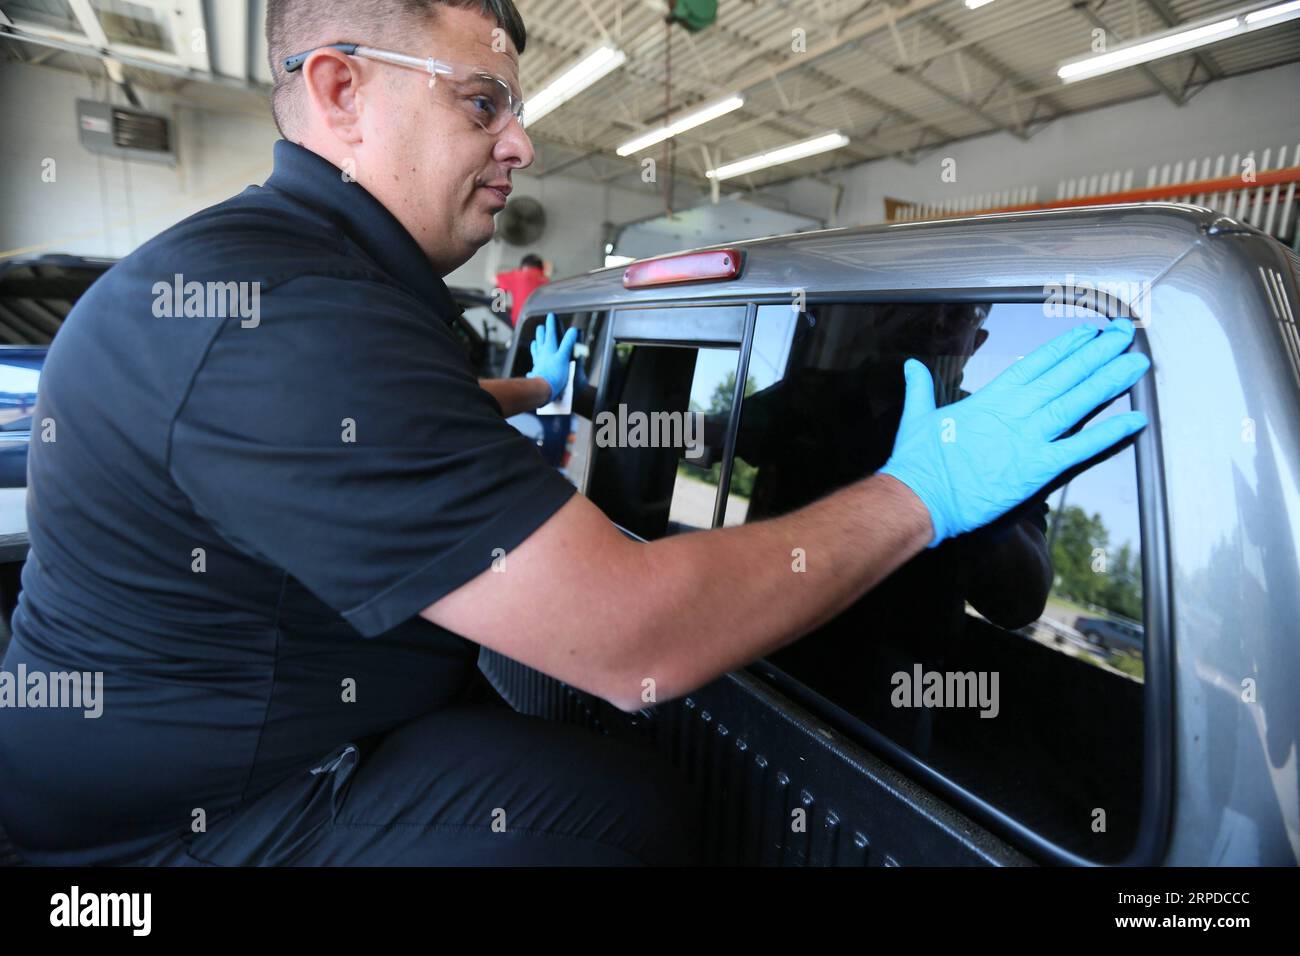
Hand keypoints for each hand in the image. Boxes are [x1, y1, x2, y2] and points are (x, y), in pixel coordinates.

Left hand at [526, 312, 577, 401]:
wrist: (543, 389)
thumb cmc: (555, 374)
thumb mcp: (564, 357)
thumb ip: (568, 343)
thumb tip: (572, 330)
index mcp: (549, 348)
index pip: (550, 332)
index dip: (551, 323)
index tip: (551, 315)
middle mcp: (542, 353)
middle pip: (540, 339)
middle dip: (542, 332)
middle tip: (542, 327)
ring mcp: (538, 362)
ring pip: (535, 350)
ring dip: (536, 344)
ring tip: (535, 341)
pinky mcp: (536, 371)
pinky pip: (534, 364)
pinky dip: (535, 362)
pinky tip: (533, 366)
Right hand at [879, 318, 1149, 547]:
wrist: (920, 498)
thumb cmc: (917, 462)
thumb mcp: (918, 417)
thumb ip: (920, 388)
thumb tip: (911, 366)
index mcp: (991, 398)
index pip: (1037, 363)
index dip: (1066, 346)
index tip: (1089, 332)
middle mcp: (1015, 412)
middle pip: (1066, 375)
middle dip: (1098, 353)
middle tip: (1126, 334)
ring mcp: (1029, 438)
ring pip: (1078, 403)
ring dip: (1110, 381)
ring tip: (1137, 362)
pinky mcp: (1037, 468)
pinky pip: (1081, 447)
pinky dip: (1109, 433)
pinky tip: (1134, 419)